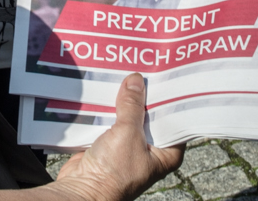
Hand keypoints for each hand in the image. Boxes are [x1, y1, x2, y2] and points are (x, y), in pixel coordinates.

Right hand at [55, 74, 184, 200]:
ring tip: (125, 74)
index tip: (168, 76)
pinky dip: (108, 109)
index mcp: (166, 154)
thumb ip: (132, 105)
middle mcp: (149, 151)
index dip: (172, 99)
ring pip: (129, 117)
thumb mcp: (128, 133)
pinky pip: (111, 122)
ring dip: (124, 101)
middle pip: (150, 116)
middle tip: (144, 69)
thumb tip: (136, 80)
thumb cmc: (114, 172)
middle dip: (144, 96)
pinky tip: (107, 89)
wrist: (82, 191)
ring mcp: (128, 148)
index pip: (175, 120)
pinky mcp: (108, 145)